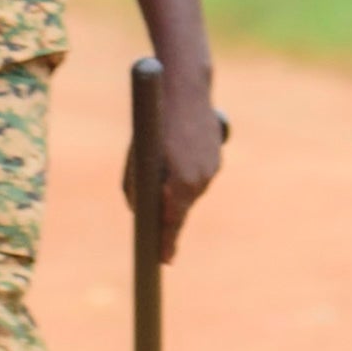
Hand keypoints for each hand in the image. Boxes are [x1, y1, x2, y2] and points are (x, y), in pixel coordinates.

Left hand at [125, 56, 227, 257]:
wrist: (185, 89)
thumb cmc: (153, 123)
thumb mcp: (135, 157)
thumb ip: (136, 187)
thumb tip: (139, 211)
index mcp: (179, 181)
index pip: (173, 222)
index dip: (167, 243)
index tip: (163, 261)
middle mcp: (199, 180)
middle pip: (181, 210)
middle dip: (168, 219)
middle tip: (158, 240)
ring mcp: (211, 170)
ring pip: (189, 193)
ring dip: (175, 192)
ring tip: (161, 177)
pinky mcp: (216, 160)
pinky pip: (198, 178)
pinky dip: (186, 177)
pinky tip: (176, 160)